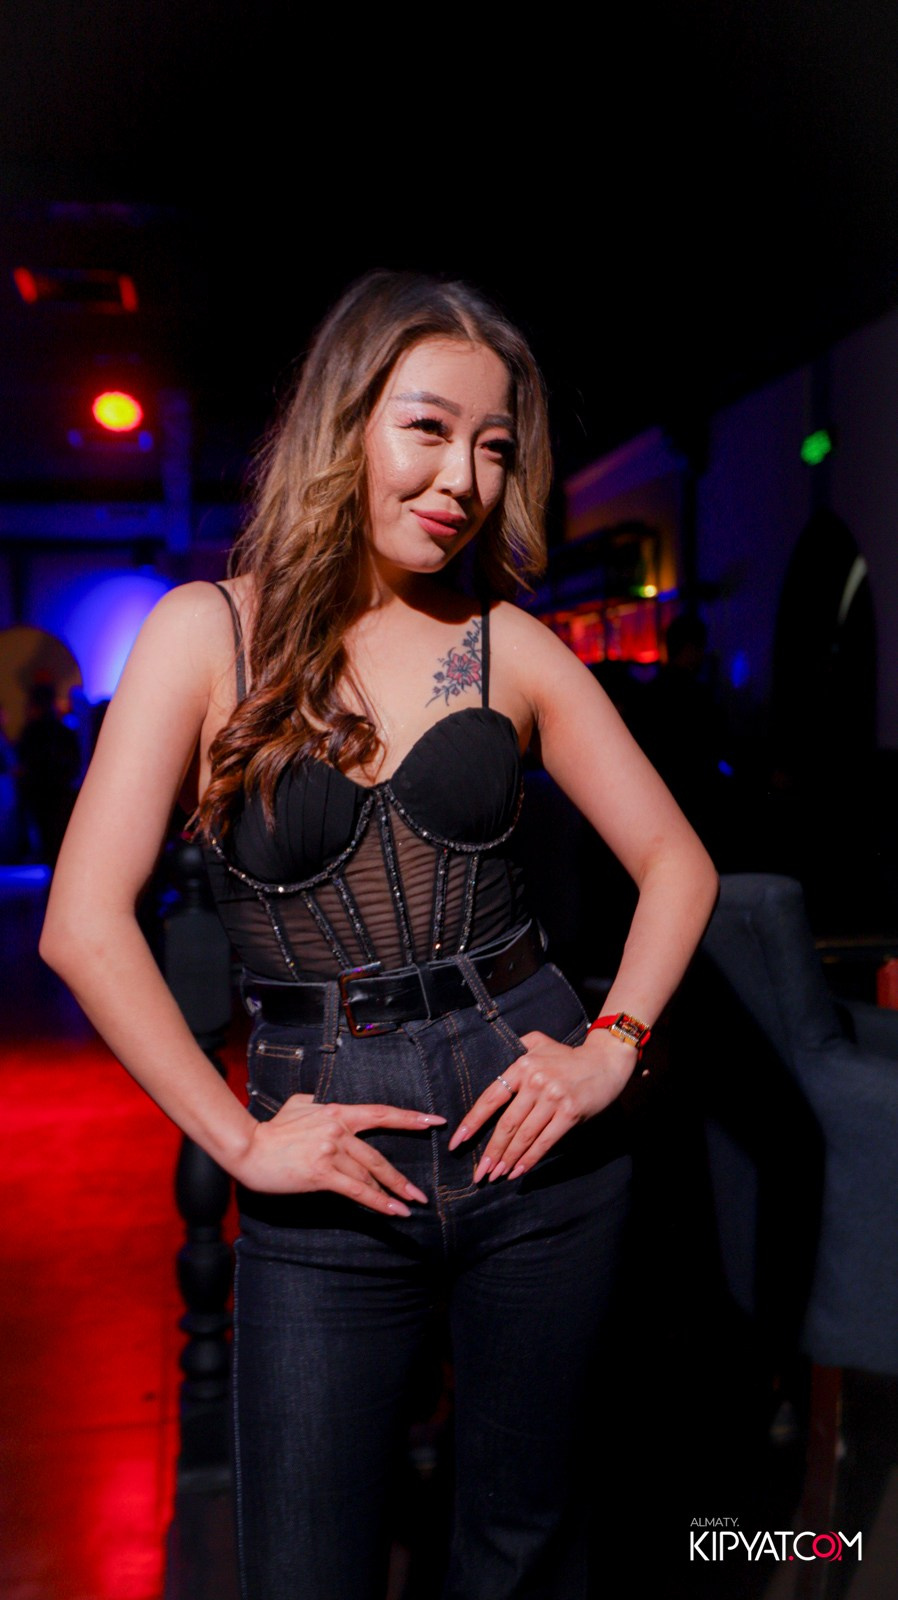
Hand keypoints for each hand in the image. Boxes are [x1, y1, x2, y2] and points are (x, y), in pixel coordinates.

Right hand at [235, 1094, 444, 1216]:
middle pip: (379, 1156)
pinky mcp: (321, 1173)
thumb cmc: (272, 1129)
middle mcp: (339, 1130)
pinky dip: (377, 1202)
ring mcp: (331, 1151)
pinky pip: (356, 1190)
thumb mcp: (298, 1104)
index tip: (434, 1121)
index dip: (409, 1118)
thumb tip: (323, 1101)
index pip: (381, 1114)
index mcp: (337, 1111)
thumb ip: (317, 1103)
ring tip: (409, 1206)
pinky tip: (392, 1211)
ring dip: (391, 1193)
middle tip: (420, 1192)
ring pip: (369, 1176)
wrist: (249, 1147)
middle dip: (401, 1177)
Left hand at [448, 1029, 637, 1181]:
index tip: (458, 1141)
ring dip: (508, 1159)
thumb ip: (515, 1049)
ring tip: (496, 1175)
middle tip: (480, 1172)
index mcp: (522, 1065)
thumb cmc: (568, 1056)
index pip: (490, 1098)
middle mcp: (535, 1081)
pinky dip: (530, 1158)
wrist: (605, 1061)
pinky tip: (519, 1170)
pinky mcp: (569, 1113)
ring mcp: (553, 1098)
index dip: (473, 1122)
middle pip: (507, 1123)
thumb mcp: (538, 1043)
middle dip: (491, 1151)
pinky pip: (545, 1141)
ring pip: (525, 1135)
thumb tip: (491, 1061)